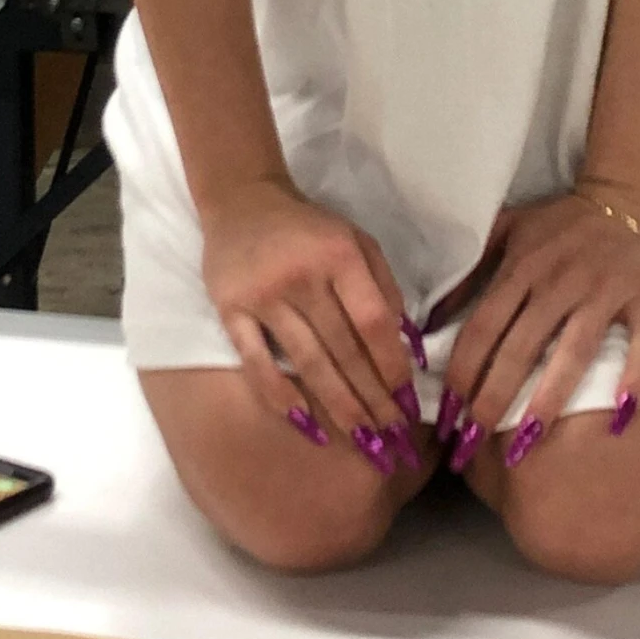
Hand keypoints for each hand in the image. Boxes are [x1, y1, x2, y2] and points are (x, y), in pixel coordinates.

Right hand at [200, 175, 419, 466]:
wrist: (242, 200)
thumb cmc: (309, 228)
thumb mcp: (358, 241)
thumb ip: (385, 288)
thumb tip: (408, 348)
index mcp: (340, 255)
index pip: (373, 322)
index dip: (392, 365)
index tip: (407, 399)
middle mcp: (303, 276)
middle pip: (344, 350)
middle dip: (372, 398)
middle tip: (392, 437)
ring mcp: (263, 295)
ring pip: (307, 361)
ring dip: (337, 405)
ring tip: (361, 438)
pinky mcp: (230, 309)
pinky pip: (256, 361)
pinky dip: (279, 393)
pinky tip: (303, 421)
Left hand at [438, 184, 639, 465]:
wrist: (629, 194)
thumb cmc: (562, 221)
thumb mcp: (507, 230)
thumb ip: (470, 271)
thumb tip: (430, 319)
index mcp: (521, 267)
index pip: (483, 327)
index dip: (462, 371)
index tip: (445, 414)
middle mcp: (558, 282)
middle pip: (519, 348)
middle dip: (492, 398)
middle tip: (472, 444)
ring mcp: (603, 292)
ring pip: (573, 352)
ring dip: (549, 399)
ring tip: (527, 441)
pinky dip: (635, 377)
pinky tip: (620, 415)